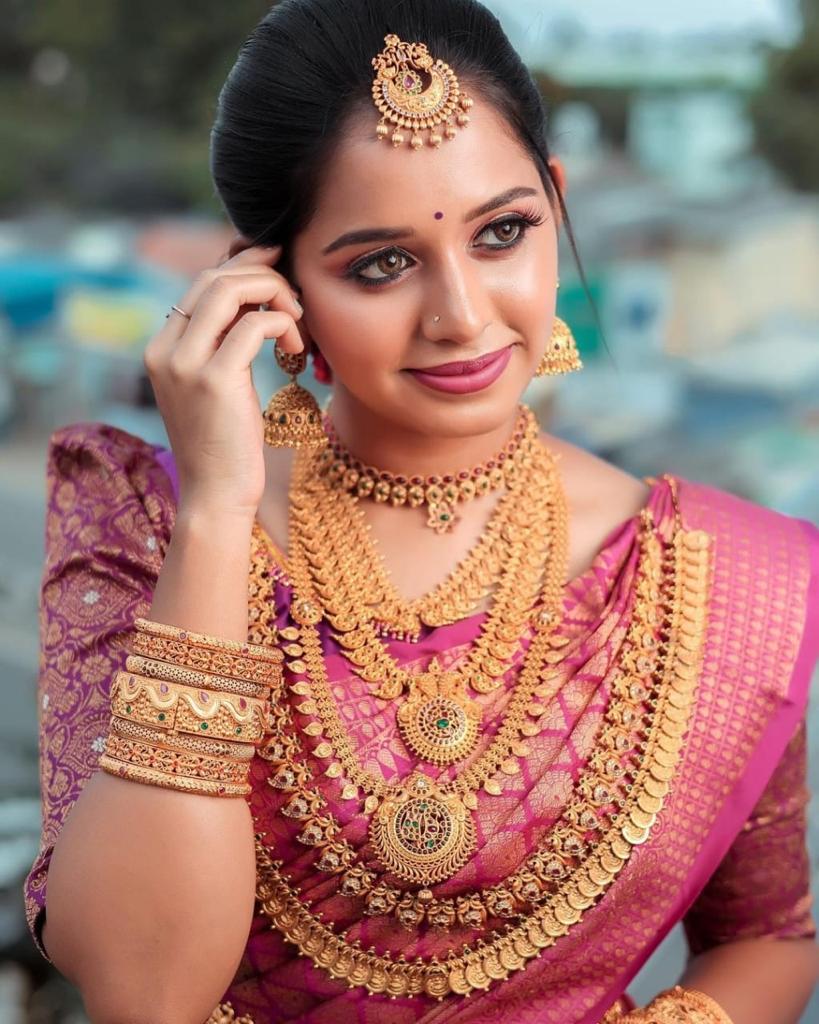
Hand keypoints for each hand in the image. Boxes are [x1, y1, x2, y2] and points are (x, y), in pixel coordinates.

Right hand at [143, 243, 304, 517]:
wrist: (215, 496)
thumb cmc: (224, 446)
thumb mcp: (216, 387)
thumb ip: (221, 346)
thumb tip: (253, 304)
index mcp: (162, 348)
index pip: (201, 284)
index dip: (243, 268)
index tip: (277, 269)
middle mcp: (165, 350)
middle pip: (214, 278)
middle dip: (262, 273)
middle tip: (295, 292)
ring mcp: (185, 363)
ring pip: (230, 290)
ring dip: (274, 293)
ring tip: (297, 319)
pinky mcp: (214, 380)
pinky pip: (255, 325)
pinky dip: (283, 325)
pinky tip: (295, 348)